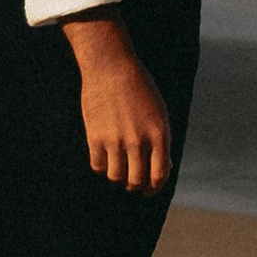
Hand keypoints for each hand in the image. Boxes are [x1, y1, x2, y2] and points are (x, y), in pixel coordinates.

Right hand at [64, 16, 173, 188]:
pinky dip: (101, 165)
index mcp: (159, 134)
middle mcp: (138, 141)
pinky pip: (98, 166)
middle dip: (135, 185)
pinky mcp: (95, 137)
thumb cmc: (139, 89)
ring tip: (118, 166)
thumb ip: (161, 141)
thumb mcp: (158, 112)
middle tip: (133, 182)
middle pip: (136, 180)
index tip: (148, 189)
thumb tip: (161, 170)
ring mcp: (116, 140)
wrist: (111, 67)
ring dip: (118, 175)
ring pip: (116, 176)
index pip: (159, 175)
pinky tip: (104, 156)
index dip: (154, 187)